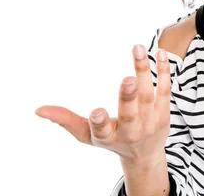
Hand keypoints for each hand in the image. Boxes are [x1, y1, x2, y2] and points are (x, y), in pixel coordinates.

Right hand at [35, 45, 171, 168]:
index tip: (97, 111)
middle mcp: (131, 130)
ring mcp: (150, 121)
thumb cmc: (111, 140)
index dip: (99, 121)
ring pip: (149, 95)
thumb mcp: (87, 134)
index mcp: (108, 136)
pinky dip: (163, 71)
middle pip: (131, 112)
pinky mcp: (164, 112)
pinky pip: (165, 89)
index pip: (101, 130)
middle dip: (129, 96)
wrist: (145, 155)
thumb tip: (38, 110)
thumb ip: (65, 120)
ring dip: (144, 71)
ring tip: (138, 49)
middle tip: (128, 78)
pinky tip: (160, 53)